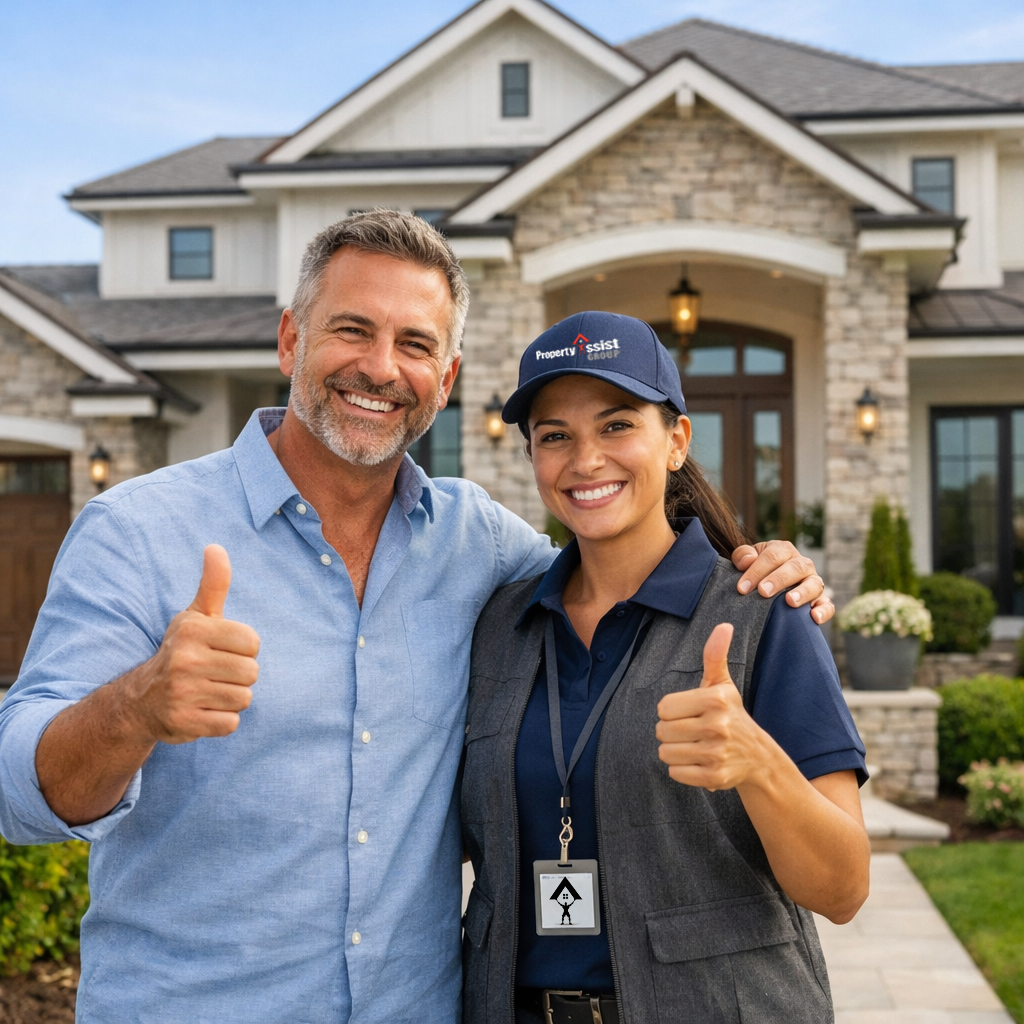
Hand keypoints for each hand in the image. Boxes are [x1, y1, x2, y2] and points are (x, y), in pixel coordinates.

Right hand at [127, 545, 260, 743]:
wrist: (141, 700)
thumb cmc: (182, 650)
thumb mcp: (195, 616)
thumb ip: (213, 584)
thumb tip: (216, 547)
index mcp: (192, 630)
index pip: (253, 643)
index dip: (244, 650)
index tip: (221, 651)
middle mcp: (184, 660)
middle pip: (252, 673)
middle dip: (239, 676)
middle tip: (214, 674)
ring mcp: (182, 693)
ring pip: (244, 698)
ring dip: (231, 699)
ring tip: (208, 692)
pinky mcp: (183, 723)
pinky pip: (230, 724)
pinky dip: (221, 721)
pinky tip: (202, 711)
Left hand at [655, 623, 765, 790]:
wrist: (757, 755)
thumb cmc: (730, 714)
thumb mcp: (722, 684)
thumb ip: (715, 655)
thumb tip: (724, 626)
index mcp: (715, 699)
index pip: (663, 707)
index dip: (671, 711)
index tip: (689, 713)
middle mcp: (717, 726)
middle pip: (662, 731)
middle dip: (671, 732)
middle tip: (691, 731)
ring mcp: (717, 753)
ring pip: (665, 753)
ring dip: (675, 751)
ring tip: (694, 746)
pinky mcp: (715, 777)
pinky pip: (675, 772)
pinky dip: (682, 769)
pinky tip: (699, 761)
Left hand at [731, 541, 832, 623]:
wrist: (765, 586)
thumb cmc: (755, 571)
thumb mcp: (746, 559)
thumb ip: (742, 555)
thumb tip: (747, 560)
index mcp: (784, 550)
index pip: (773, 556)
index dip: (757, 571)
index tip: (742, 588)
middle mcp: (802, 564)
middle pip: (796, 567)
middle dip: (778, 579)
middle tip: (763, 592)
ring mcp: (813, 582)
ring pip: (814, 584)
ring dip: (803, 592)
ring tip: (789, 601)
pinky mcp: (820, 601)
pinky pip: (828, 605)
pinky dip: (823, 610)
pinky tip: (814, 617)